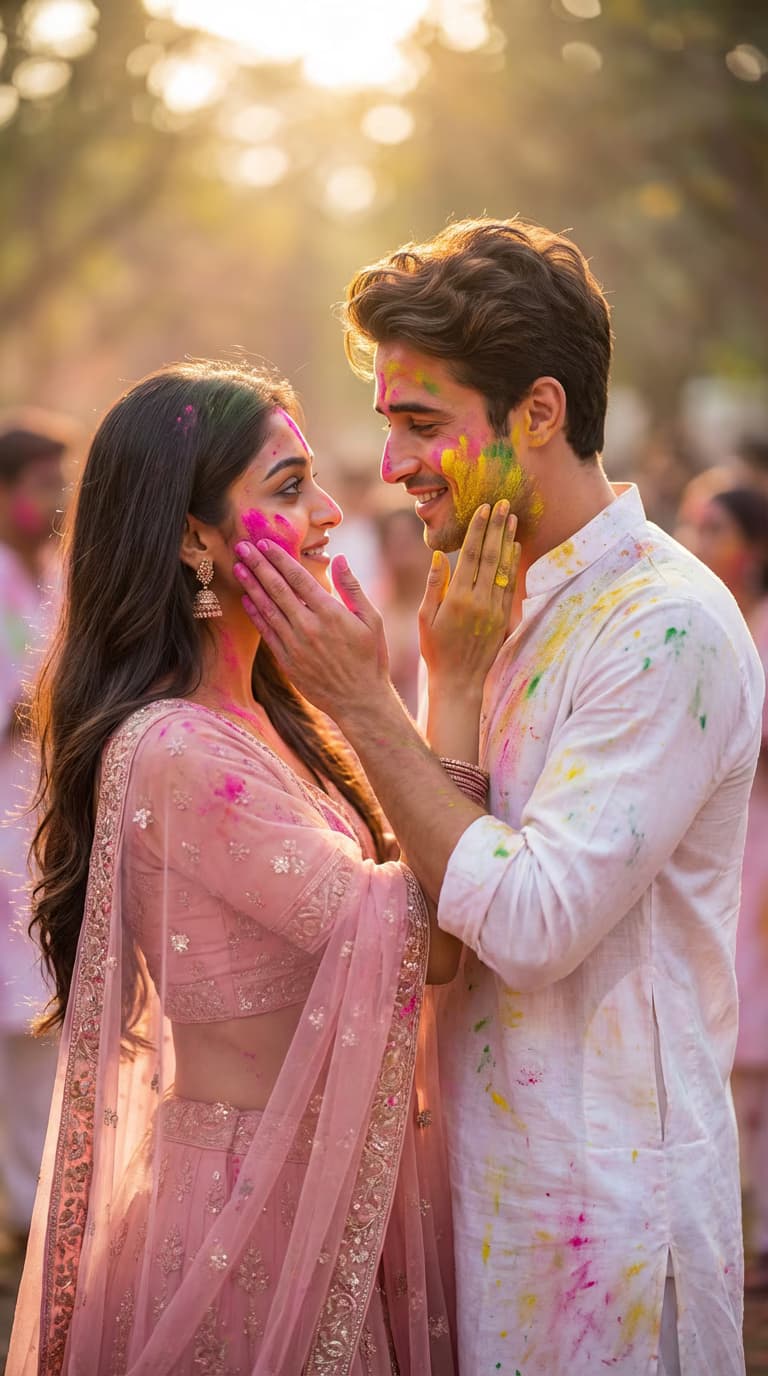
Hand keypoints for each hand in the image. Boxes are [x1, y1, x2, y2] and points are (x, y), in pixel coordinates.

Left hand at [233, 540, 390, 720]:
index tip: (265, 543)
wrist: (360, 700)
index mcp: (331, 612)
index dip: (279, 558)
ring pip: (267, 608)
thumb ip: (352, 587)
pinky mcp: (287, 661)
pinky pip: (266, 632)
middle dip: (258, 565)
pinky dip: (255, 614)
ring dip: (251, 586)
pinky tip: (246, 599)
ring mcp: (295, 645)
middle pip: (277, 589)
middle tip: (242, 547)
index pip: (298, 578)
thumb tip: (339, 558)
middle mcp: (309, 626)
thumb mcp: (372, 620)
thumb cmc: (370, 658)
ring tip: (238, 567)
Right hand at [419, 500, 519, 690]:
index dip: (478, 529)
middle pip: (490, 555)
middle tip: (503, 503)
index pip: (470, 554)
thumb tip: (439, 556)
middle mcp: (479, 600)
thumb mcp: (424, 618)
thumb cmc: (436, 650)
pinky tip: (515, 547)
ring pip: (504, 567)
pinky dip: (513, 563)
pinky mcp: (504, 618)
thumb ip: (433, 586)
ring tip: (512, 518)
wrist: (460, 681)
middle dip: (497, 527)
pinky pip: (511, 584)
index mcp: (457, 598)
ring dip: (508, 540)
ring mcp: (495, 609)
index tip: (484, 509)